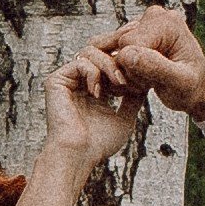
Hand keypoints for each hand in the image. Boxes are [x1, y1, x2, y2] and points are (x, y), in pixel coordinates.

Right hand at [42, 44, 136, 166]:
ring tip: (120, 82)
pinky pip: (80, 63)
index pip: (110, 62)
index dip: (126, 58)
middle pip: (100, 50)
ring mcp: (68, 80)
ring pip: (91, 53)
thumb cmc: (98, 144)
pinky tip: (99, 91)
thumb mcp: (125, 117)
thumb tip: (147, 83)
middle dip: (119, 49)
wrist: (78, 156)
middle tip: (133, 50)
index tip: (144, 57)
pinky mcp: (56, 81)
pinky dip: (94, 72)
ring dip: (109, 64)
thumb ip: (133, 99)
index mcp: (93, 88)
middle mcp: (79, 81)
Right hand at [98, 7, 204, 118]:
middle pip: (119, 47)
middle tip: (152, 82)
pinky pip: (111, 54)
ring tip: (149, 81)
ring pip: (112, 53)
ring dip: (126, 73)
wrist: (196, 87)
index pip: (128, 44)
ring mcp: (142, 24)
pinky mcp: (133, 35)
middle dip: (131, 72)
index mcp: (165, 22)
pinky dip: (122, 72)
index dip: (135, 69)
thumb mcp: (180, 82)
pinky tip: (141, 78)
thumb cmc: (193, 85)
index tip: (153, 81)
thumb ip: (155, 67)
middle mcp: (152, 16)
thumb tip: (125, 55)